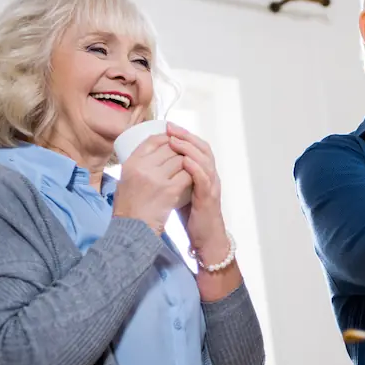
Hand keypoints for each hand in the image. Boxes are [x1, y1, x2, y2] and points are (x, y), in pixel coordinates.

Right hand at [112, 133, 192, 234]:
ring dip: (187, 163)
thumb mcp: (125, 181)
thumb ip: (137, 166)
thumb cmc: (128, 208)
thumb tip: (153, 151)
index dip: (166, 138)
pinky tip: (191, 179)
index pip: (152, 140)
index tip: (173, 141)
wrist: (133, 230)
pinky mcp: (170, 190)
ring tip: (188, 168)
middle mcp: (143, 168)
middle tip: (184, 156)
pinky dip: (191, 175)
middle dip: (179, 150)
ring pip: (181, 160)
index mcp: (131, 163)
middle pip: (169, 148)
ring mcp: (157, 178)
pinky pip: (187, 175)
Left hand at [166, 124, 228, 261]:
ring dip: (189, 148)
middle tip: (171, 128)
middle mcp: (210, 176)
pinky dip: (195, 167)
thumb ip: (174, 179)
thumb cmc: (192, 216)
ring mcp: (211, 186)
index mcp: (203, 173)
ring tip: (175, 140)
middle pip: (203, 148)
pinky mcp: (209, 198)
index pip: (196, 147)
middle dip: (186, 136)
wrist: (205, 238)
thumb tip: (153, 167)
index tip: (168, 126)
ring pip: (205, 160)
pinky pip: (204, 179)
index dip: (183, 135)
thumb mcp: (182, 191)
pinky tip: (184, 161)